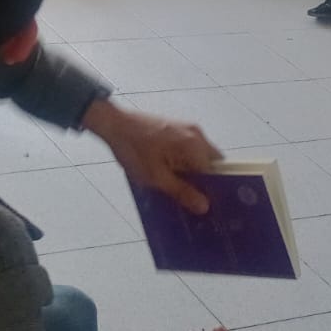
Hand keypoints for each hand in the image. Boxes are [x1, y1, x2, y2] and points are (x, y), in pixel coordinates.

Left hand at [82, 100, 222, 214]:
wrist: (113, 124)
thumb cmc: (134, 151)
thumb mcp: (156, 177)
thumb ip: (182, 192)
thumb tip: (205, 207)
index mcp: (195, 145)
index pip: (218, 171)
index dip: (215, 190)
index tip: (212, 206)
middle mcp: (196, 134)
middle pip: (211, 163)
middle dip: (205, 182)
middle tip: (197, 203)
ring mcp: (186, 129)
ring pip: (200, 157)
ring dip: (194, 174)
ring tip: (185, 194)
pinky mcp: (176, 129)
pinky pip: (189, 150)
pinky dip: (186, 164)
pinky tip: (174, 178)